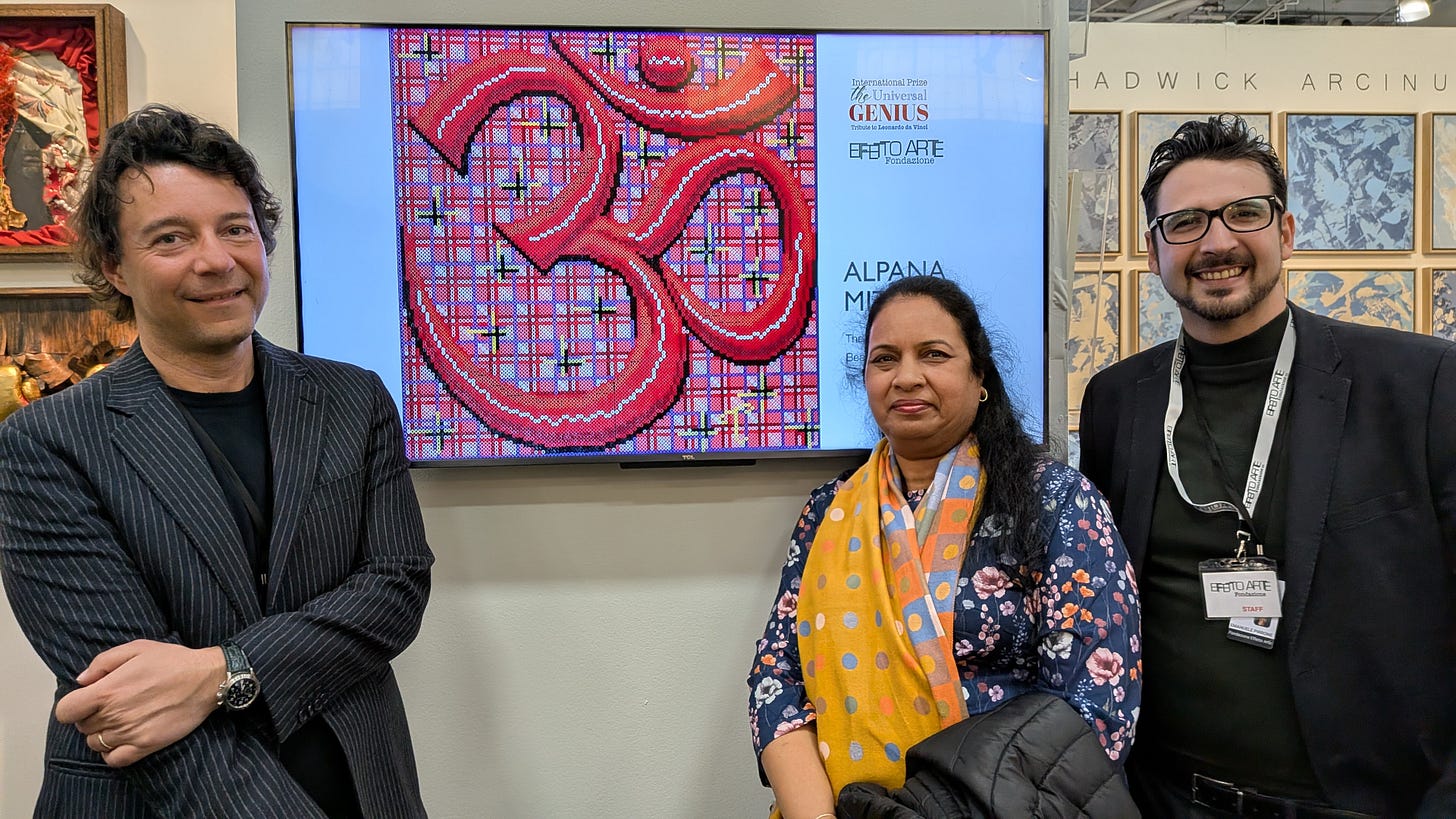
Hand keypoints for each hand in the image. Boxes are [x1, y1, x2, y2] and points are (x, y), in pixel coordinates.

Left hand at [54, 640, 226, 766]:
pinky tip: (124, 739)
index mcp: (107, 691)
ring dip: (103, 734)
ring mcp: (129, 733)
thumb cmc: (172, 661)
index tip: (85, 701)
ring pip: (96, 744)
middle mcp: (114, 715)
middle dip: (91, 717)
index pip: (65, 712)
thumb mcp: (136, 648)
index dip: (72, 707)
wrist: (207, 679)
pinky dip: (113, 752)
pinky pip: (114, 759)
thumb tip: (82, 681)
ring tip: (120, 721)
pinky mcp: (146, 745)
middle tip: (111, 706)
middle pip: (82, 727)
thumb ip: (103, 662)